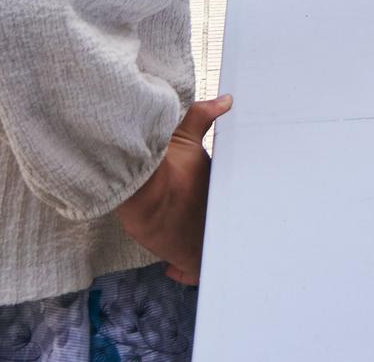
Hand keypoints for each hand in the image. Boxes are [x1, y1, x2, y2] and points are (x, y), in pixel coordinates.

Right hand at [117, 95, 231, 285]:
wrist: (146, 188)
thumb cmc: (164, 162)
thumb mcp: (186, 135)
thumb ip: (205, 116)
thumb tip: (226, 100)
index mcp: (219, 188)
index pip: (225, 203)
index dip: (217, 210)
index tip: (203, 211)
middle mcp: (218, 214)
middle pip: (220, 228)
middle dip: (211, 232)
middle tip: (196, 234)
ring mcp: (206, 237)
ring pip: (208, 249)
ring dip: (199, 252)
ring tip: (188, 254)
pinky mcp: (190, 256)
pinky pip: (194, 272)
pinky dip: (186, 273)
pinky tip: (176, 271)